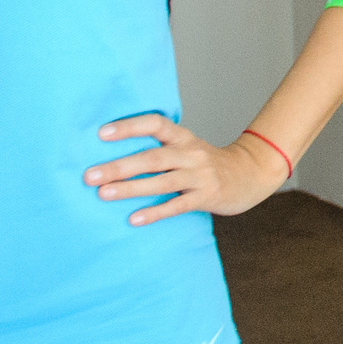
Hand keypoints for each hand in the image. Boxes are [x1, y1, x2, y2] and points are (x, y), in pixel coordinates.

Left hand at [85, 115, 284, 223]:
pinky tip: (134, 219)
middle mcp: (191, 153)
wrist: (252, 174)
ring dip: (131, 188)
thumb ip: (159, 149)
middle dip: (120, 166)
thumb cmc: (207, 164)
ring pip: (163, 181)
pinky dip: (155, 212)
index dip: (130, 127)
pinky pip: (178, 205)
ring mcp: (201, 176)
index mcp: (184, 138)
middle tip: (90, 175)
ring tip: (103, 194)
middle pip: (153, 157)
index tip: (101, 134)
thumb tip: (111, 156)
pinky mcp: (207, 196)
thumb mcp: (187, 148)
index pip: (156, 124)